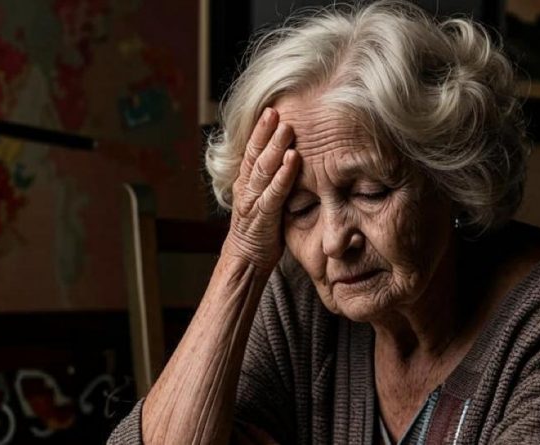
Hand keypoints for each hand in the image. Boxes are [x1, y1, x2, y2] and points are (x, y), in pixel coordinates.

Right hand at [222, 108, 300, 271]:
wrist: (246, 259)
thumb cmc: (261, 227)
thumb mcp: (266, 197)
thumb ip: (274, 178)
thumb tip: (294, 154)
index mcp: (246, 180)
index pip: (252, 149)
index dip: (261, 129)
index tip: (272, 107)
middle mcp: (245, 186)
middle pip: (255, 153)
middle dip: (266, 130)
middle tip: (277, 109)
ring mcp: (252, 201)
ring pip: (262, 169)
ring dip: (275, 147)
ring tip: (287, 128)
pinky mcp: (262, 216)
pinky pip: (273, 193)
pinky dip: (283, 176)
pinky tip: (293, 161)